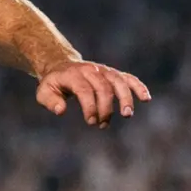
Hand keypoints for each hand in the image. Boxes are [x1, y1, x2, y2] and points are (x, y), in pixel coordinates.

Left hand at [35, 59, 150, 127]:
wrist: (61, 66)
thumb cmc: (53, 83)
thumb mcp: (44, 92)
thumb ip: (50, 101)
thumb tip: (61, 111)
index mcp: (73, 75)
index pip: (85, 90)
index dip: (90, 106)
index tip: (91, 122)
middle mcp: (91, 70)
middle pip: (103, 87)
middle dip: (105, 107)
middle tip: (102, 124)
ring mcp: (104, 71)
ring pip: (119, 81)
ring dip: (125, 98)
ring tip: (127, 115)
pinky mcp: (112, 74)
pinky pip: (128, 78)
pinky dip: (138, 87)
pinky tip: (146, 99)